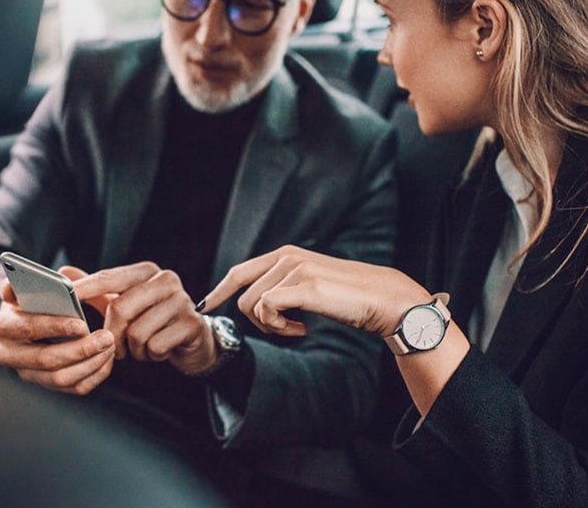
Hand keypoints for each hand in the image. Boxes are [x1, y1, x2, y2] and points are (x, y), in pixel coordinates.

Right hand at [0, 275, 116, 394]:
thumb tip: (59, 275)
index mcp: (4, 325)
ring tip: (110, 346)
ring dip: (90, 363)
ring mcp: (27, 374)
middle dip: (79, 350)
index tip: (81, 324)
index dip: (55, 327)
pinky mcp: (46, 385)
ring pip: (61, 378)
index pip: (28, 328)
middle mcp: (9, 354)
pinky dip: (94, 374)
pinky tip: (107, 359)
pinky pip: (73, 388)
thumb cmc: (33, 300)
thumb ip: (36, 277)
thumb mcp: (29, 285)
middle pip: (46, 360)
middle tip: (106, 338)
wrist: (26, 322)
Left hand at [72, 262, 217, 375]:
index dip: (85, 288)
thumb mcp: (124, 302)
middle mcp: (166, 280)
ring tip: (141, 347)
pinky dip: (151, 355)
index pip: (108, 277)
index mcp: (146, 271)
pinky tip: (157, 351)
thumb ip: (96, 289)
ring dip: (133, 348)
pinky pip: (156, 346)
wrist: (193, 340)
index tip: (66, 296)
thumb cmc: (153, 320)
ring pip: (137, 332)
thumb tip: (64, 273)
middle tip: (115, 346)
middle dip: (112, 333)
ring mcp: (182, 301)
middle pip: (120, 307)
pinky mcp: (192, 324)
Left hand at [199, 245, 430, 337]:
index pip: (239, 271)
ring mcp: (295, 269)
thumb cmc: (348, 298)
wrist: (382, 298)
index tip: (205, 306)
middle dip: (257, 321)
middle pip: (242, 295)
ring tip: (298, 329)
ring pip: (254, 305)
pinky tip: (303, 330)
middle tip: (285, 331)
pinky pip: (268, 310)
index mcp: (286, 255)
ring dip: (272, 327)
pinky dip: (280, 328)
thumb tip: (258, 305)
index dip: (219, 290)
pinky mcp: (304, 285)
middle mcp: (287, 257)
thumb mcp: (310, 287)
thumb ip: (285, 288)